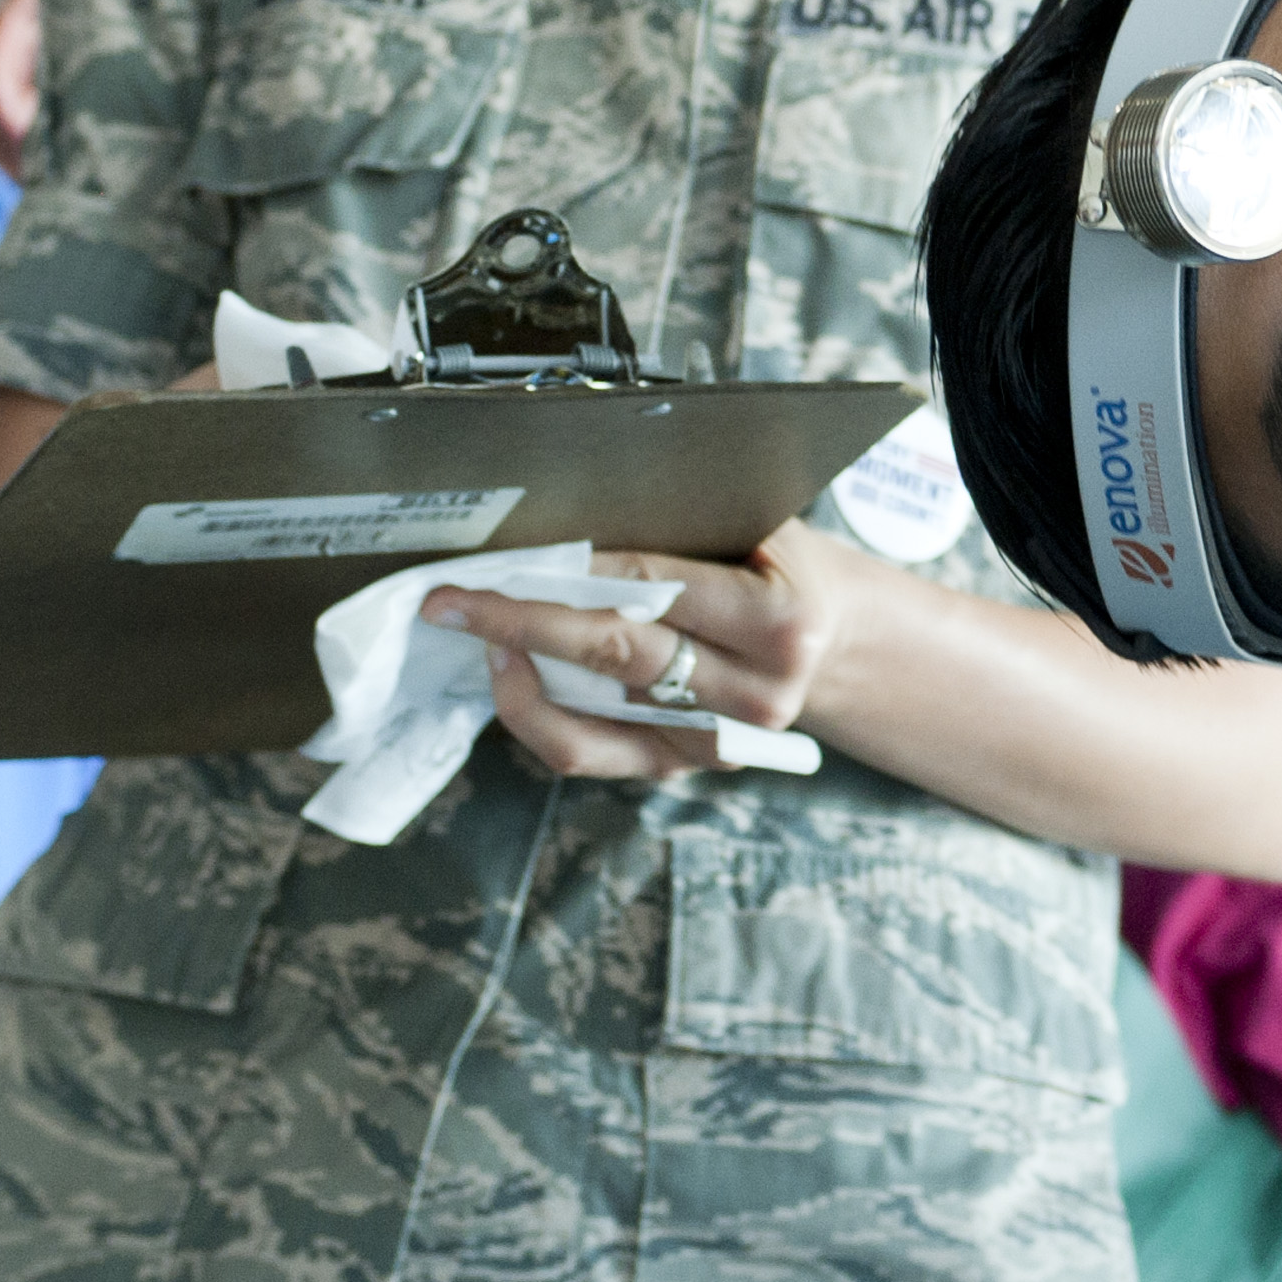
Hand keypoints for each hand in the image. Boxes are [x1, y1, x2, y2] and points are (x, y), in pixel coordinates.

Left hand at [432, 519, 867, 780]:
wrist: (830, 644)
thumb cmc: (782, 571)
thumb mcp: (763, 532)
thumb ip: (687, 527)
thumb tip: (569, 513)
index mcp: (780, 623)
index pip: (655, 588)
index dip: (572, 571)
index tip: (503, 558)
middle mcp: (753, 693)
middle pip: (614, 653)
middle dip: (522, 620)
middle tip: (451, 599)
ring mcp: (715, 741)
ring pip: (589, 722)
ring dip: (516, 676)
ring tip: (477, 634)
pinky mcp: (680, 767)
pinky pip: (587, 754)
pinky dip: (535, 716)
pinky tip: (511, 674)